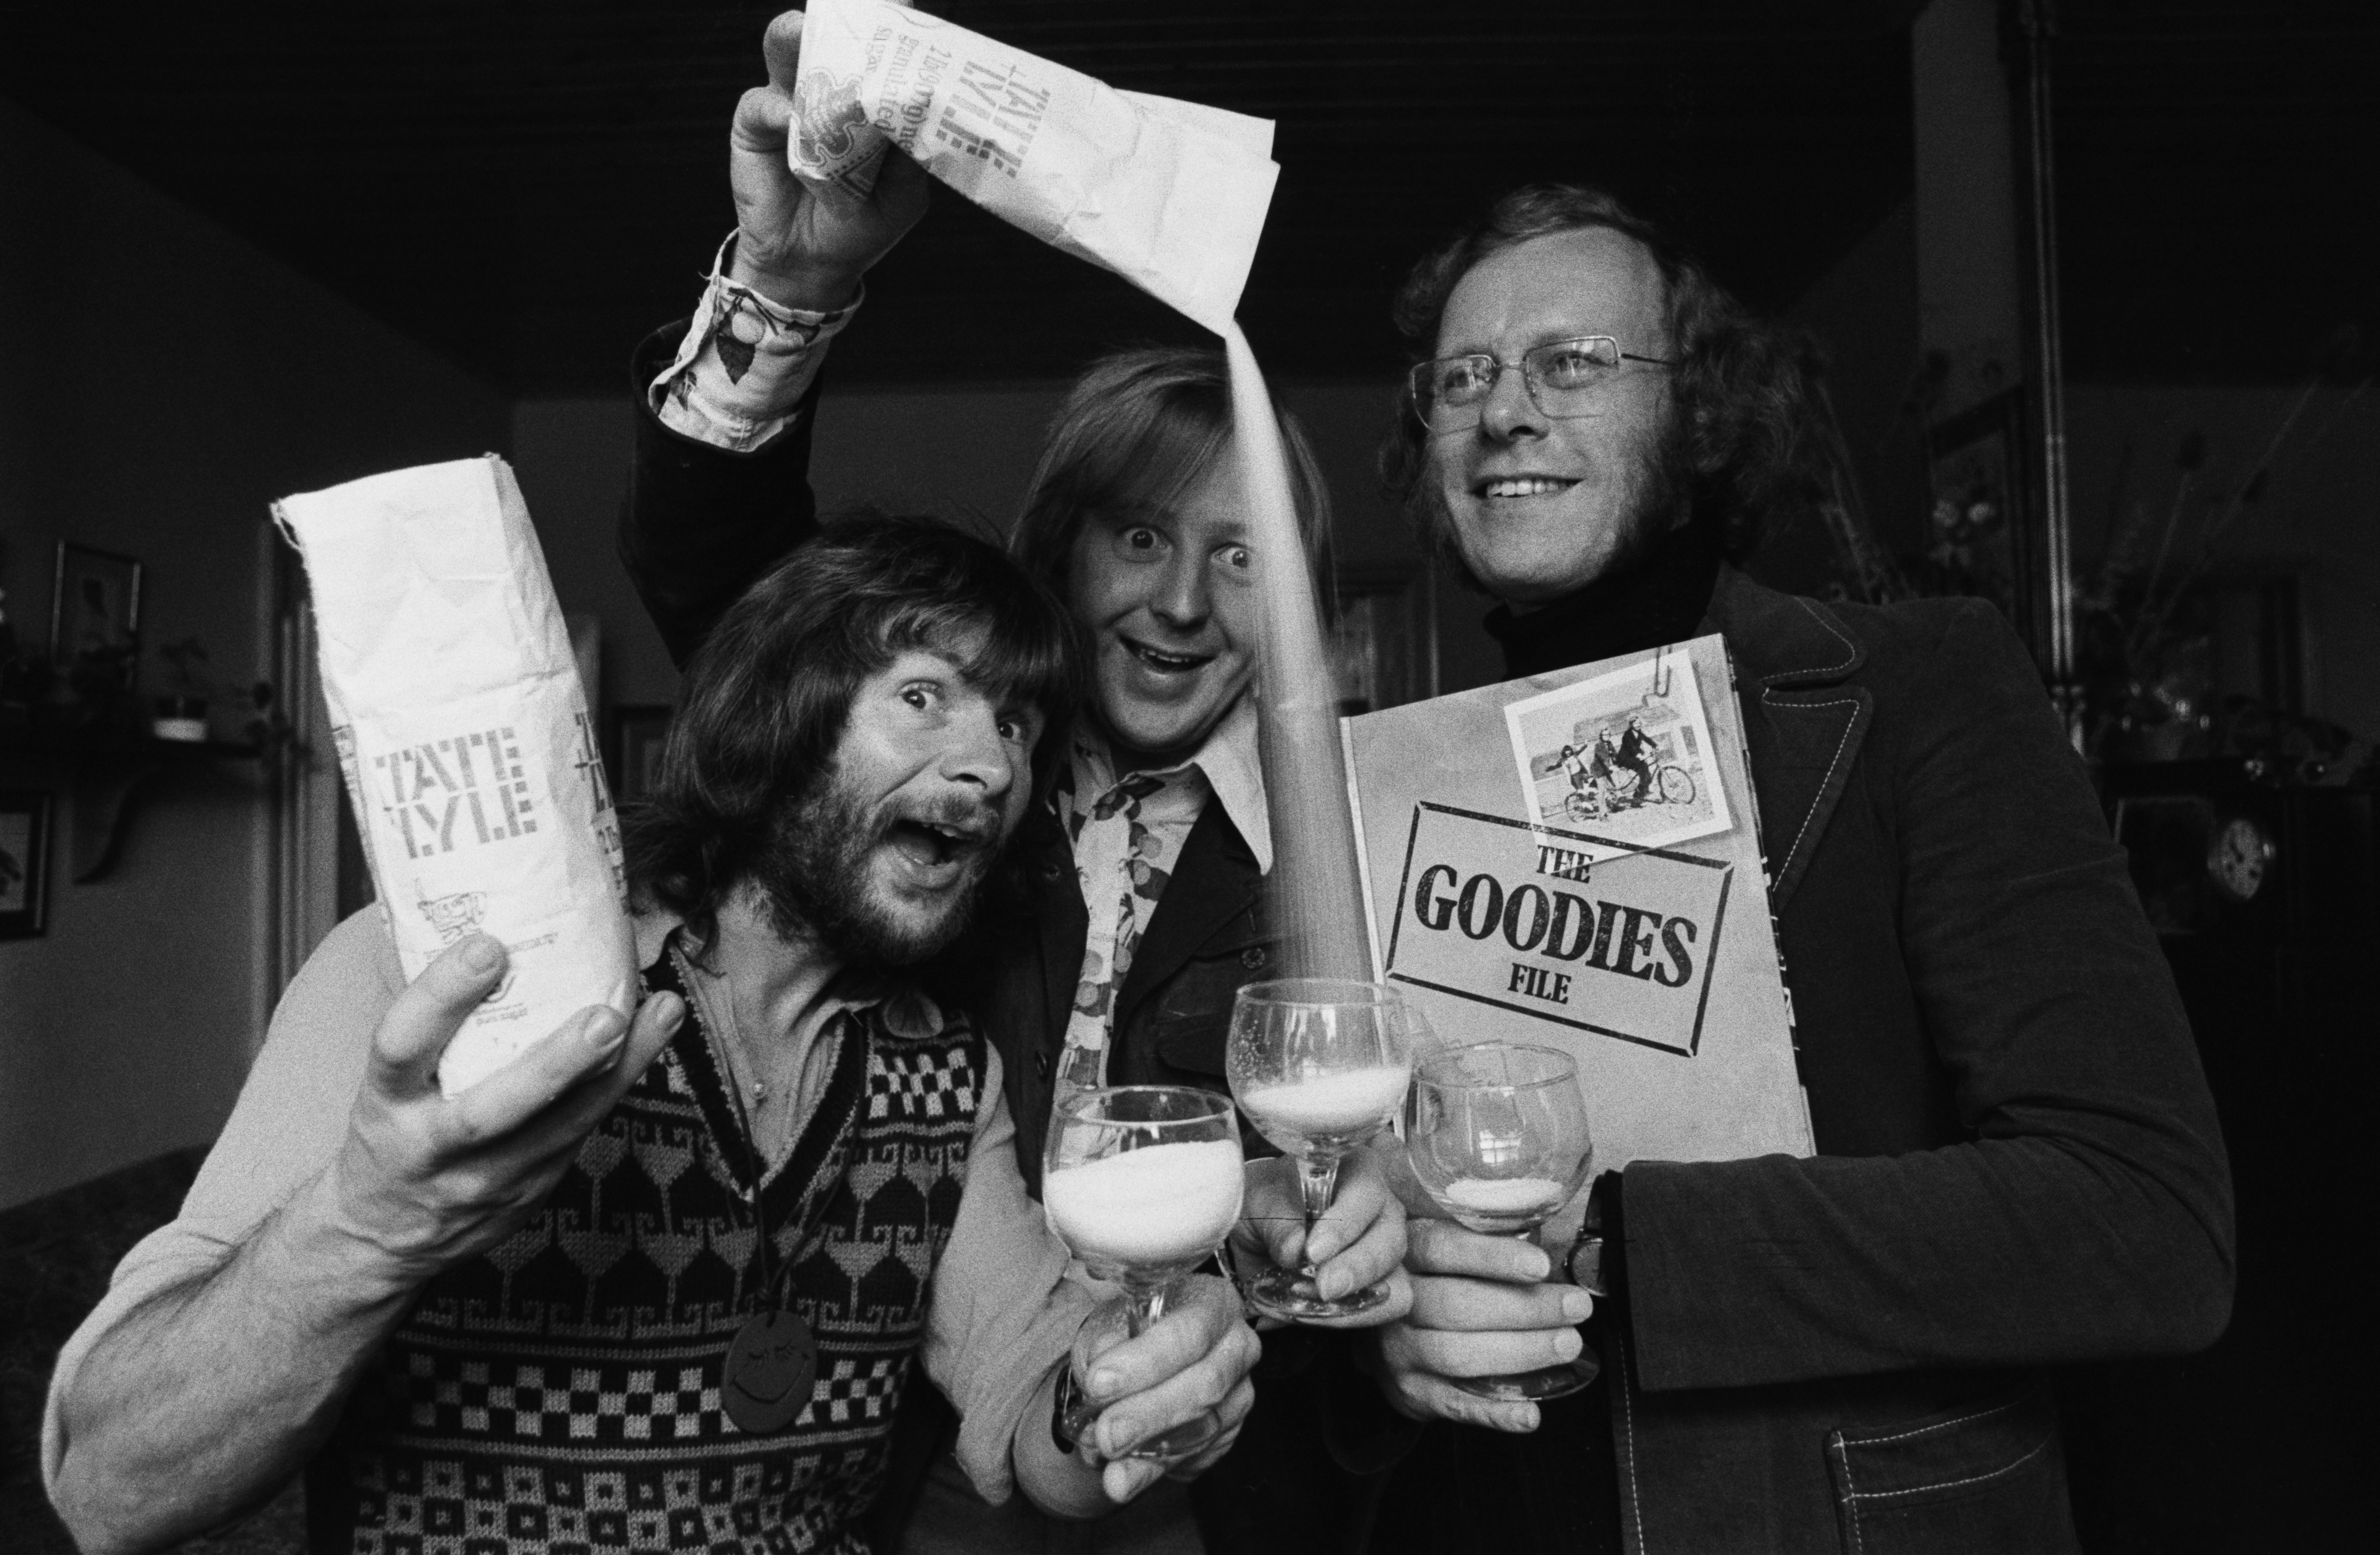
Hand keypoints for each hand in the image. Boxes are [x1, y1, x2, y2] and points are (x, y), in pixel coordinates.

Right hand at [316, 934, 683, 1284]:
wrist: (383, 1238)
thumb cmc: (393, 1134)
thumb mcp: (388, 1086)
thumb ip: (430, 1028)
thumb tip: (486, 930)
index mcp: (386, 1106)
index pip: (402, 1046)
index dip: (442, 994)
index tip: (488, 944)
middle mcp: (433, 1147)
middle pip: (494, 1109)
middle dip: (556, 1062)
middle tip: (606, 1015)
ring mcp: (486, 1178)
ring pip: (561, 1126)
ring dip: (619, 1069)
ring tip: (662, 1012)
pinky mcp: (530, 1191)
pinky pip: (581, 1134)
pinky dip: (618, 1086)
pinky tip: (651, 1041)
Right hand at [728, 10, 930, 309]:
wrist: (812, 264)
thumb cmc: (860, 223)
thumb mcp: (903, 194)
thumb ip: (911, 152)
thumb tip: (920, 108)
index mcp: (863, 101)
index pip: (871, 54)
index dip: (883, 31)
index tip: (901, 11)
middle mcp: (825, 91)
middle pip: (827, 40)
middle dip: (839, 21)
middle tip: (854, 10)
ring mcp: (786, 103)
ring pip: (785, 52)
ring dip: (796, 38)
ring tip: (805, 29)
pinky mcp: (754, 126)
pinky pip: (763, 105)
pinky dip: (779, 111)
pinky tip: (792, 121)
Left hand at [1071, 1275, 1261, 1503]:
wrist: (1148, 1354)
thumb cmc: (1133, 1328)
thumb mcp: (1113, 1318)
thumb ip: (1106, 1341)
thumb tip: (1100, 1366)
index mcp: (1214, 1304)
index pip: (1189, 1332)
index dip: (1145, 1360)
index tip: (1098, 1383)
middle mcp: (1238, 1347)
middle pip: (1205, 1385)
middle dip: (1150, 1415)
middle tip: (1106, 1436)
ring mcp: (1240, 1393)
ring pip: (1205, 1429)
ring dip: (1154, 1456)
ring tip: (1112, 1476)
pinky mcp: (1230, 1432)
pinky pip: (1201, 1456)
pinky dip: (1162, 1469)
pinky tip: (1129, 1476)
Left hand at [1232, 1146, 1412, 1325]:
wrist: (1258, 1232)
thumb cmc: (1265, 1204)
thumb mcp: (1259, 1204)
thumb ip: (1277, 1223)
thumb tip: (1296, 1252)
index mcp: (1357, 1173)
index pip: (1365, 1194)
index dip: (1344, 1224)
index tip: (1313, 1251)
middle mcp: (1382, 1211)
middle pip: (1391, 1241)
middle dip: (1357, 1269)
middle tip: (1323, 1287)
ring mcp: (1386, 1253)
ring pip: (1397, 1284)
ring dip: (1356, 1303)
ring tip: (1309, 1308)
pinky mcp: (1380, 1289)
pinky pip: (1381, 1311)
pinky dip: (1349, 1318)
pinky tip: (1310, 1314)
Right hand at [1369, 1218, 1595, 1433]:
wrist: (1386, 1333)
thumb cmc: (1435, 1281)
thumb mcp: (1449, 1249)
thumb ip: (1489, 1244)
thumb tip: (1553, 1248)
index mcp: (1407, 1253)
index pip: (1443, 1248)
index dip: (1493, 1256)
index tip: (1541, 1265)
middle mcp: (1398, 1302)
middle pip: (1457, 1305)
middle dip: (1525, 1308)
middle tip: (1575, 1307)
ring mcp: (1401, 1350)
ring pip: (1457, 1354)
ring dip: (1521, 1352)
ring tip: (1566, 1345)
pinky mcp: (1413, 1391)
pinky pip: (1457, 1405)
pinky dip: (1497, 1412)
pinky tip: (1530, 1413)